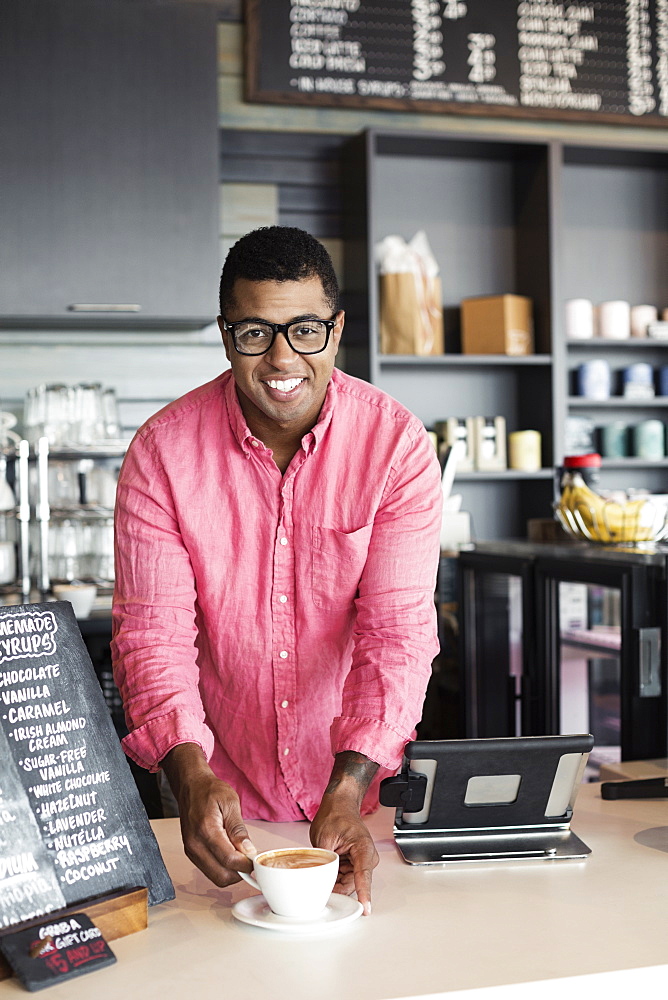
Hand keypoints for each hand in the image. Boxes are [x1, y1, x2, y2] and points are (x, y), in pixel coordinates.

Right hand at [161, 743, 256, 886]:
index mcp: (206, 830)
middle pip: (222, 876)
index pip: (229, 860)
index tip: (256, 860)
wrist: (191, 787)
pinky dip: (223, 868)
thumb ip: (238, 829)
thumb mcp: (230, 802)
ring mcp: (191, 850)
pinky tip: (230, 854)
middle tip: (250, 858)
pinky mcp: (191, 853)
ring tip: (240, 855)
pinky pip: (209, 870)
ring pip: (216, 877)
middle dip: (240, 872)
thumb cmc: (210, 791)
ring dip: (231, 872)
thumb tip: (248, 851)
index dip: (246, 864)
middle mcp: (195, 844)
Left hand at [310, 751, 379, 914]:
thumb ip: (325, 860)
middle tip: (319, 891)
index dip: (363, 894)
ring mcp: (360, 862)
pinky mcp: (353, 865)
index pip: (363, 875)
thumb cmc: (336, 815)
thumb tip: (320, 880)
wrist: (339, 805)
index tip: (365, 909)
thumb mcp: (324, 838)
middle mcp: (366, 858)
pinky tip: (323, 875)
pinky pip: (342, 879)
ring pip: (346, 884)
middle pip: (352, 884)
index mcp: (363, 848)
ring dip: (333, 885)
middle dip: (337, 890)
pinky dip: (333, 880)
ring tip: (318, 878)